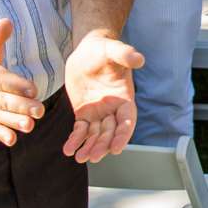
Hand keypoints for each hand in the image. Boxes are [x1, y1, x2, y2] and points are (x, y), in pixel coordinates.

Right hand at [0, 18, 43, 143]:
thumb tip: (7, 22)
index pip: (2, 79)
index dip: (17, 85)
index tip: (34, 89)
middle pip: (3, 100)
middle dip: (22, 107)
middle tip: (40, 111)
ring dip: (14, 122)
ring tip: (30, 127)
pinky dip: (0, 134)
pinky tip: (12, 140)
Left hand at [61, 29, 143, 161]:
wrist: (86, 51)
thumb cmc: (103, 49)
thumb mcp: (113, 49)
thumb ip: (125, 54)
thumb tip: (139, 59)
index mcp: (124, 98)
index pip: (127, 121)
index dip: (123, 135)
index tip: (117, 149)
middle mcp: (113, 109)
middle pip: (110, 132)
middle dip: (103, 145)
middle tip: (93, 157)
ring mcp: (98, 113)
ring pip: (96, 135)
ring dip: (89, 147)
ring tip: (80, 158)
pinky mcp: (84, 113)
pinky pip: (80, 130)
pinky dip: (75, 140)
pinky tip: (68, 149)